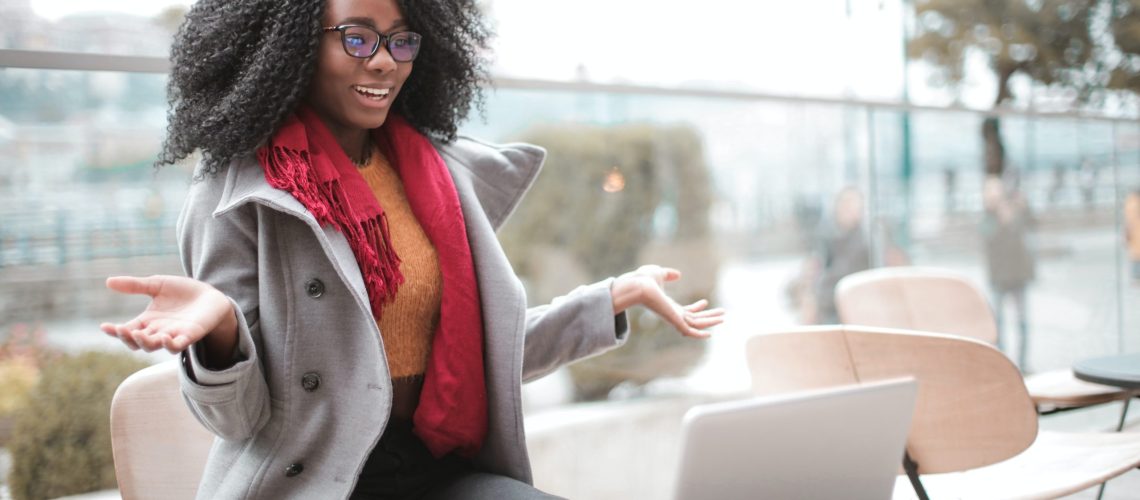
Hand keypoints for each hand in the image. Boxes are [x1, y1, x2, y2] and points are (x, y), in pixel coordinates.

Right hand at [100, 275, 236, 353]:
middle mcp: (157, 331)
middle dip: (127, 338)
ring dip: (145, 342)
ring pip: (154, 346)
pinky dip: (170, 344)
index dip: (115, 331)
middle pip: (137, 342)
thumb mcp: (157, 284)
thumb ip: (135, 285)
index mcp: (147, 321)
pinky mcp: (189, 336)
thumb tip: (108, 282)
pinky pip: (177, 346)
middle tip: (122, 329)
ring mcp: (173, 335)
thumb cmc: (182, 291)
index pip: (127, 330)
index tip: (104, 326)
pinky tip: (164, 337)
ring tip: (138, 333)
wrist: (210, 295)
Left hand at [611, 265, 724, 338]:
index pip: (686, 311)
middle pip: (694, 319)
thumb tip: (678, 275)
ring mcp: (673, 318)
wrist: (637, 285)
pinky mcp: (674, 320)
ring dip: (710, 322)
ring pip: (696, 324)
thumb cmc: (644, 279)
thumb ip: (668, 274)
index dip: (697, 308)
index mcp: (668, 306)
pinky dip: (699, 334)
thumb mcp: (659, 273)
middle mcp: (672, 314)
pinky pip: (689, 330)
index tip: (705, 301)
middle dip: (709, 317)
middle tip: (723, 314)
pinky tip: (710, 334)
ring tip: (723, 318)